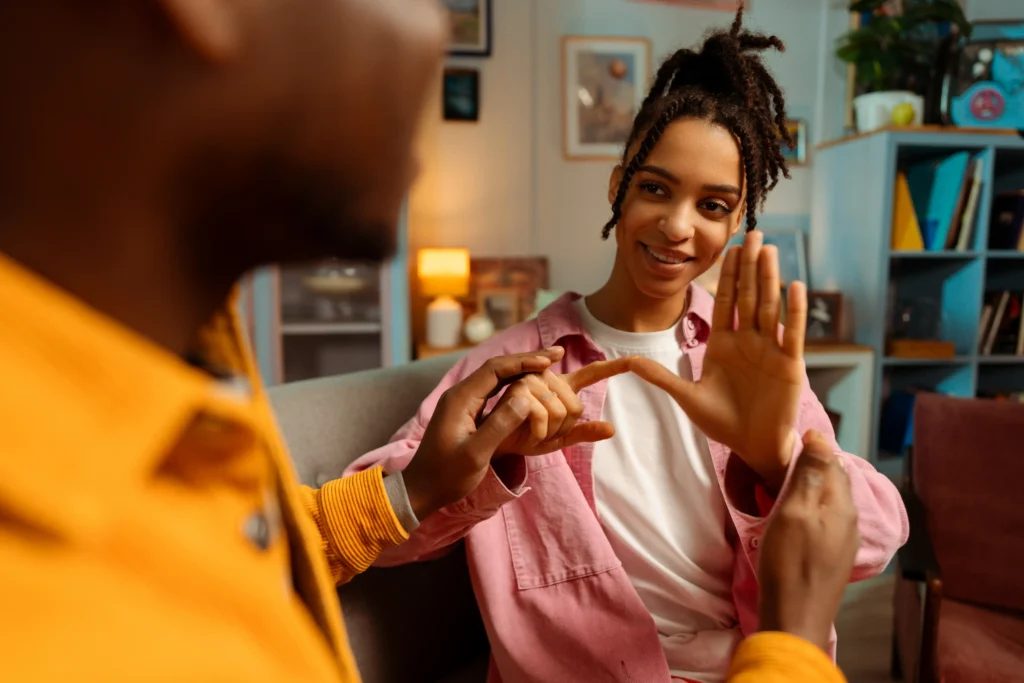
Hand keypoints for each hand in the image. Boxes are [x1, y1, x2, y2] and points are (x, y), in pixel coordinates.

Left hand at [403, 348, 620, 519]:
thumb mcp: (474, 454)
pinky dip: (515, 383)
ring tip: (550, 363)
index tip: (550, 360)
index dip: (524, 362)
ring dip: (523, 369)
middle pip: (498, 367)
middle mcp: (461, 394)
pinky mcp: (467, 411)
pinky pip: (495, 389)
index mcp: (460, 399)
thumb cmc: (446, 475)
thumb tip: (527, 399)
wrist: (422, 488)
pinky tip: (531, 384)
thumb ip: (498, 426)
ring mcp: (464, 402)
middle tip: (558, 353)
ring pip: (497, 376)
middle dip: (528, 359)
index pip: (496, 369)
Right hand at [492, 358, 631, 456]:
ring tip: (532, 430)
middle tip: (541, 431)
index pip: (591, 374)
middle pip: (576, 407)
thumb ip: (583, 432)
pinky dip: (539, 433)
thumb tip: (612, 429)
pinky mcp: (519, 389)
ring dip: (549, 432)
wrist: (495, 444)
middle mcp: (548, 378)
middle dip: (562, 429)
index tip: (636, 360)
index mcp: (560, 386)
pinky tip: (526, 432)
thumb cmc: (524, 437)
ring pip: (562, 412)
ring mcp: (533, 380)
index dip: (614, 367)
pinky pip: (545, 416)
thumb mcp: (558, 439)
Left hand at [629, 230, 807, 488]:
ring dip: (769, 278)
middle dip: (749, 266)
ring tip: (770, 249)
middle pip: (748, 296)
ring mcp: (770, 350)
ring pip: (769, 307)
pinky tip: (795, 286)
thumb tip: (628, 363)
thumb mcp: (687, 397)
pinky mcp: (790, 364)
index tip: (728, 248)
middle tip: (753, 233)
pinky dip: (794, 311)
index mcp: (725, 344)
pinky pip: (792, 332)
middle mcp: (749, 341)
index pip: (724, 302)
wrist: (751, 446)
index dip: (726, 276)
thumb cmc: (723, 423)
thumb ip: (662, 377)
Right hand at [757, 431, 858, 651]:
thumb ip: (809, 475)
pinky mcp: (835, 557)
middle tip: (783, 458)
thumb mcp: (793, 512)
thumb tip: (821, 438)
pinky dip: (812, 508)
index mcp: (842, 504)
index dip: (813, 446)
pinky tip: (795, 513)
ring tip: (785, 482)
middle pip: (835, 480)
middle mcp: (851, 520)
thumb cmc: (788, 562)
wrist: (796, 618)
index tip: (787, 438)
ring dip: (812, 487)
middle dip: (814, 465)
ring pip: (831, 501)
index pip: (833, 460)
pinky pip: (827, 519)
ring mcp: (845, 541)